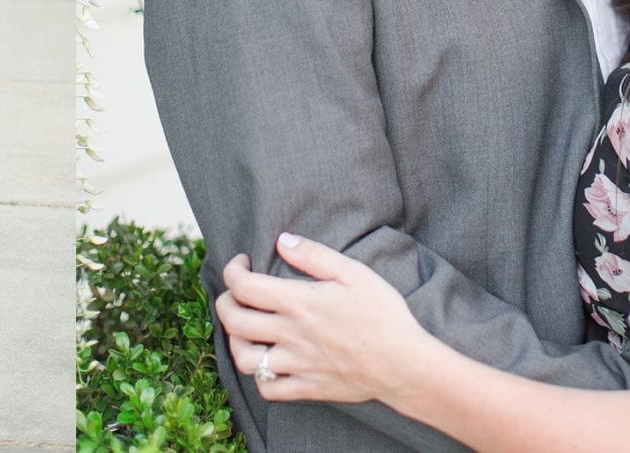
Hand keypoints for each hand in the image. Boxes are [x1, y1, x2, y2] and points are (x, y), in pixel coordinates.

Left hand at [216, 233, 427, 407]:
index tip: (242, 263)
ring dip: (235, 341)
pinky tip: (268, 362)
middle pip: (234, 320)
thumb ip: (314, 255)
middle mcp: (290, 334)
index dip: (232, 270)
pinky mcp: (307, 387)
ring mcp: (296, 364)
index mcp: (298, 302)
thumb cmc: (383, 315)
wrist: (405, 365)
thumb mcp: (353, 273)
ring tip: (246, 329)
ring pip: (244, 358)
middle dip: (224, 301)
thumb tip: (282, 241)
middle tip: (235, 294)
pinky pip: (268, 389)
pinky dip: (260, 377)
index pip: (243, 286)